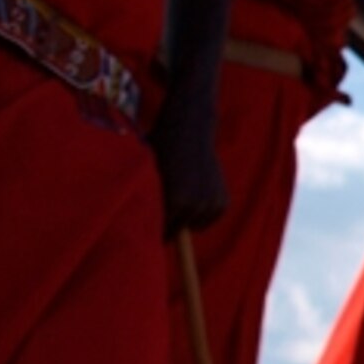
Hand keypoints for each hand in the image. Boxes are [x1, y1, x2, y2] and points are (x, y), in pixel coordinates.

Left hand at [155, 97, 226, 233]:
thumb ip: (149, 200)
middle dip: (174, 224)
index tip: (154, 233)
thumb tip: (140, 225)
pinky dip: (206, 213)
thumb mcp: (151, 176)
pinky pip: (213, 216)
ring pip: (199, 225)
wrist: (189, 130)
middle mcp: (196, 204)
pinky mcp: (223, 199)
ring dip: (191, 219)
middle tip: (168, 213)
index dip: (159, 232)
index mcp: (176, 201)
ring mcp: (212, 202)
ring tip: (183, 202)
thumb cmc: (161, 152)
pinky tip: (197, 197)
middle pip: (182, 229)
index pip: (166, 231)